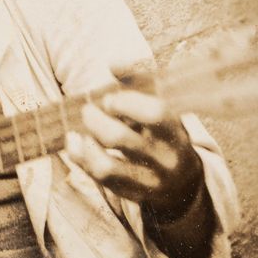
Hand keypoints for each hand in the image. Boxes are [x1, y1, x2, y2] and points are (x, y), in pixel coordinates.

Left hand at [66, 90, 203, 216]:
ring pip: (105, 166)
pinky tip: (76, 142)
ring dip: (85, 144)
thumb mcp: (158, 103)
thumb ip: (137, 79)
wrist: (182, 181)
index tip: (110, 99)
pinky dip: (80, 157)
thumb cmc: (161, 131)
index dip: (124, 101)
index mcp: (176, 130)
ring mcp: (149, 181)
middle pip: (120, 138)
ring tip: (80, 131)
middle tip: (88, 111)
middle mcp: (166, 158)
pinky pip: (98, 179)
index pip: (154, 113)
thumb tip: (113, 63)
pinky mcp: (132, 194)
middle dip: (95, 120)